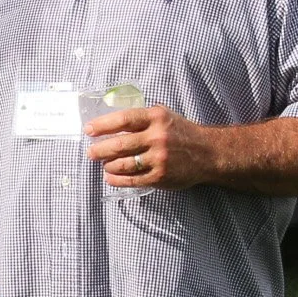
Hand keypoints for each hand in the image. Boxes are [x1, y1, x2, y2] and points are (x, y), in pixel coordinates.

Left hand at [85, 105, 215, 190]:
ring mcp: (159, 158)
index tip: (88, 130)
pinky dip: (117, 179)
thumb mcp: (164, 116)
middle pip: (120, 144)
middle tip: (91, 152)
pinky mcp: (160, 176)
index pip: (123, 119)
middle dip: (99, 149)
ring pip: (123, 164)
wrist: (208, 153)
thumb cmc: (181, 132)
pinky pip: (132, 180)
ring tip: (103, 164)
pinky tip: (110, 177)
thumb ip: (141, 118)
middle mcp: (157, 137)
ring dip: (108, 165)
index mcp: (156, 118)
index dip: (103, 125)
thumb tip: (108, 121)